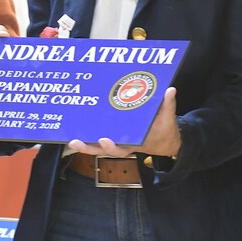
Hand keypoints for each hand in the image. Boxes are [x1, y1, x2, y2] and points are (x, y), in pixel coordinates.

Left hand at [66, 88, 180, 158]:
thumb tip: (170, 90)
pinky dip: (88, 137)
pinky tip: (76, 130)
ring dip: (85, 144)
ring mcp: (118, 141)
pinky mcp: (115, 136)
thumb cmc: (165, 130)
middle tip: (76, 141)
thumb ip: (168, 104)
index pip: (122, 148)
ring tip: (72, 139)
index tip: (103, 139)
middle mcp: (124, 145)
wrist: (165, 141)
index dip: (111, 146)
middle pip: (103, 150)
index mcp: (136, 143)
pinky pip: (99, 139)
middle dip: (89, 148)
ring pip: (98, 147)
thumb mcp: (168, 119)